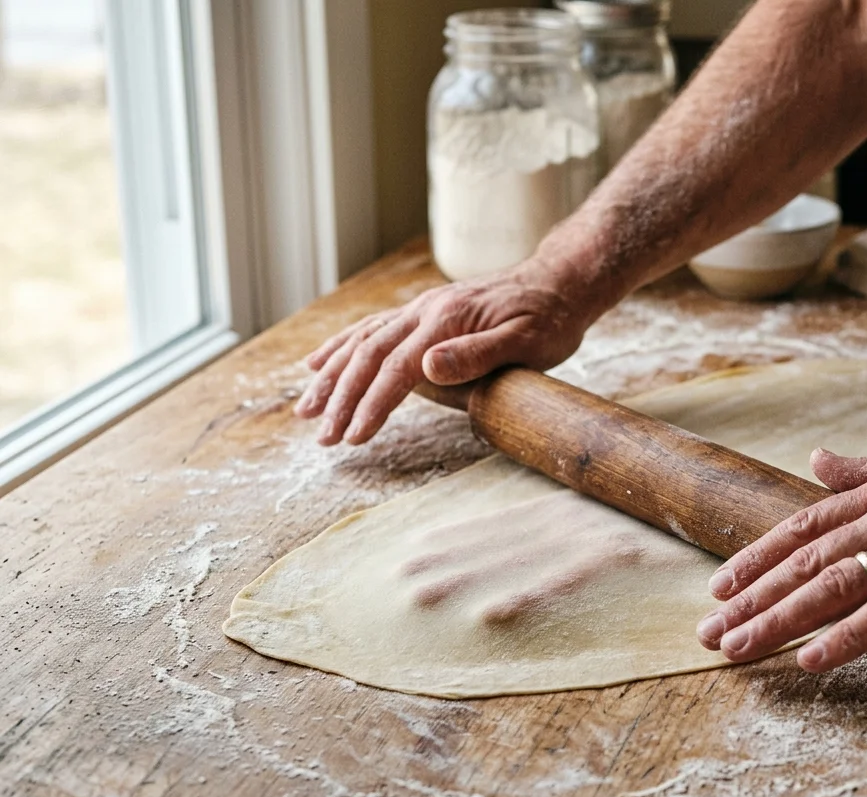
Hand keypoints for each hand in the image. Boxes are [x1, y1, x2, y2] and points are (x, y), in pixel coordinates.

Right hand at [294, 257, 604, 444]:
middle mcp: (424, 311)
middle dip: (340, 399)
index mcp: (446, 321)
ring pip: (361, 342)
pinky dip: (340, 348)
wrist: (557, 284)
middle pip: (369, 356)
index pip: (397, 369)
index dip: (372, 404)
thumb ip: (476, 355)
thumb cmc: (548, 320)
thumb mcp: (526, 342)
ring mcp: (420, 310)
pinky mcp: (422, 313)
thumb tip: (427, 368)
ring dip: (331, 378)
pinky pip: (370, 329)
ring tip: (305, 411)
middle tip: (323, 438)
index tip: (354, 436)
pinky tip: (317, 364)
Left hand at [695, 438, 866, 672]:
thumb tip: (818, 459)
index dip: (758, 555)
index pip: (805, 524)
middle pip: (806, 559)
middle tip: (709, 632)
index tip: (719, 583)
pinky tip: (810, 660)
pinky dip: (847, 637)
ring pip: (834, 585)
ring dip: (779, 620)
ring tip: (737, 649)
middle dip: (752, 596)